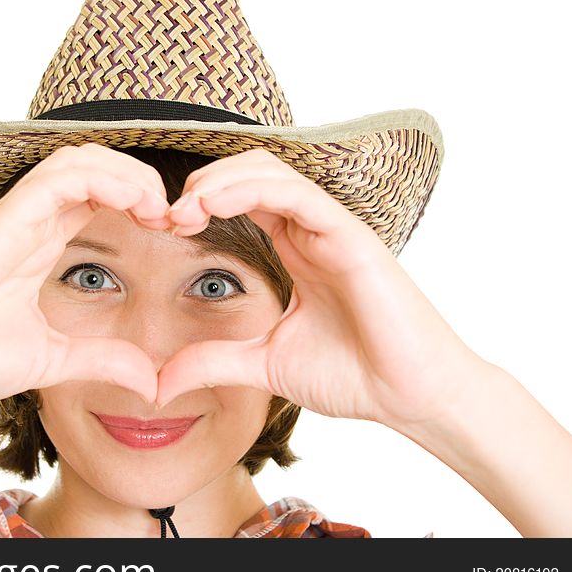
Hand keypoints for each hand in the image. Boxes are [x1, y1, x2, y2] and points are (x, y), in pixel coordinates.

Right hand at [0, 143, 171, 403]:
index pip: (101, 198)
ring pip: (82, 160)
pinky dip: (105, 179)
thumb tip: (150, 380)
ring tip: (161, 208)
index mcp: (43, 244)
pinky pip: (61, 177)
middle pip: (98, 168)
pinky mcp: (3, 219)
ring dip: (131, 174)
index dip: (143, 204)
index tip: (174, 232)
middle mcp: (33, 221)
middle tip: (177, 217)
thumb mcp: (50, 361)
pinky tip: (137, 205)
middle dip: (145, 182)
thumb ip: (99, 361)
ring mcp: (17, 216)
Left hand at [156, 148, 485, 429]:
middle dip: (204, 184)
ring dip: (219, 182)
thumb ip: (214, 361)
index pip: (243, 199)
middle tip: (167, 215)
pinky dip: (252, 190)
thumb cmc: (355, 376)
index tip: (165, 227)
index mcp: (296, 249)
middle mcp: (313, 231)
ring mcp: (334, 230)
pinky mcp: (352, 238)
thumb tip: (160, 381)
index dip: (201, 202)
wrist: (412, 398)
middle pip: (252, 173)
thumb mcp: (265, 364)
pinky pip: (298, 195)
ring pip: (271, 173)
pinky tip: (214, 205)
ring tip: (184, 208)